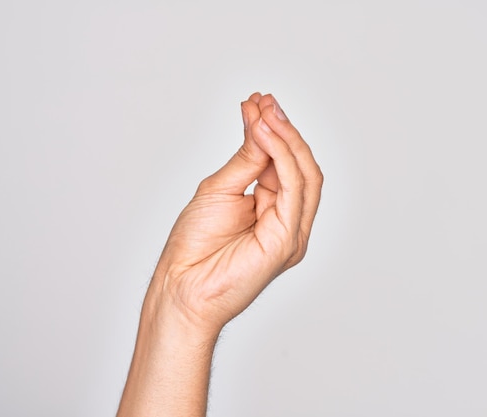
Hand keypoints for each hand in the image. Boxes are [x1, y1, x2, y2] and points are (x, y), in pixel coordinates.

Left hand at [147, 93, 322, 333]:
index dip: (274, 130)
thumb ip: (247, 160)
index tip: (257, 102)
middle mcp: (289, 221)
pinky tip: (264, 134)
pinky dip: (282, 157)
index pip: (285, 164)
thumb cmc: (195, 246)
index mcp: (275, 210)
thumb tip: (261, 124)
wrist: (181, 286)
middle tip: (264, 102)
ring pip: (305, 175)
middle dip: (284, 130)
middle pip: (302, 166)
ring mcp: (292, 232)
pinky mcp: (288, 241)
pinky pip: (294, 190)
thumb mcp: (220, 189)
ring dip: (286, 138)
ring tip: (265, 112)